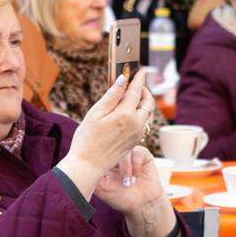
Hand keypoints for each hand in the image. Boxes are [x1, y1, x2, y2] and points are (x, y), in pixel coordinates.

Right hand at [57, 72, 152, 196]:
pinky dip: (140, 114)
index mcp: (126, 114)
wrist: (88, 166)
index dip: (138, 78)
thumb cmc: (87, 140)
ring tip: (131, 97)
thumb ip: (111, 96)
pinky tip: (128, 113)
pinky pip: (143, 123)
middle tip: (136, 84)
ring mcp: (137, 134)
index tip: (140, 70)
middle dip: (144, 90)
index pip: (136, 90)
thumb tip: (122, 80)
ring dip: (143, 102)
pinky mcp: (135, 142)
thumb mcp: (96, 113)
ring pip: (147, 113)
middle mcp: (136, 124)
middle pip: (148, 102)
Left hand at [96, 144, 166, 217]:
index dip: (98, 155)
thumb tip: (83, 163)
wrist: (142, 205)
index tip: (103, 169)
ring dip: (125, 165)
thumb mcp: (101, 188)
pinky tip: (135, 176)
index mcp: (104, 160)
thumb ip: (92, 176)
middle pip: (111, 145)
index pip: (99, 149)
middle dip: (113, 159)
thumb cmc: (120, 198)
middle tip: (113, 172)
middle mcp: (117, 155)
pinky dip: (135, 164)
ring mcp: (130, 153)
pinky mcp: (143, 154)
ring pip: (124, 149)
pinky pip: (137, 152)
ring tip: (127, 181)